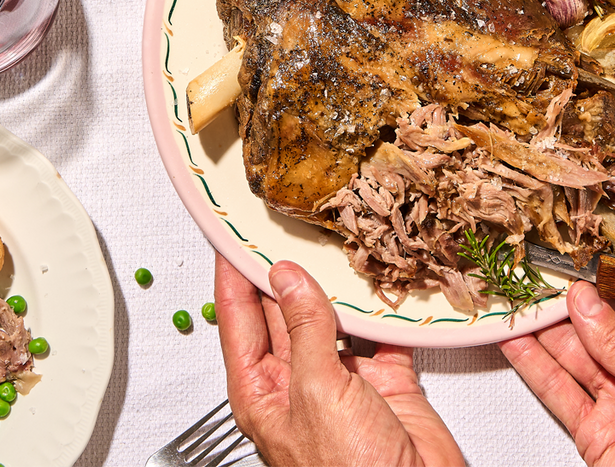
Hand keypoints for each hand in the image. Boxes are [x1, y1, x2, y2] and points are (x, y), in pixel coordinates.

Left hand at [215, 253, 465, 466]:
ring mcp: (344, 380)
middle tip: (286, 220)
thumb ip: (305, 330)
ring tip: (335, 239)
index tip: (228, 231)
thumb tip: (288, 277)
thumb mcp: (316, 393)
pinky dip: (385, 306)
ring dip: (338, 282)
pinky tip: (383, 280)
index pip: (238, 317)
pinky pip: (382, 330)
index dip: (232, 272)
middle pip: (285, 308)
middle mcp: (300, 381)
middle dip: (285, 266)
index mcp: (264, 390)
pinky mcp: (386, 380)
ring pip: (335, 314)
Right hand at [499, 246, 614, 466]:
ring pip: (579, 355)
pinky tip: (518, 345)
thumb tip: (588, 304)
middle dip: (574, 297)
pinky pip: (563, 394)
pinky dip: (536, 368)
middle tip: (541, 270)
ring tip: (520, 298)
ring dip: (547, 328)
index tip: (594, 241)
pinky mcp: (602, 435)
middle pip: (607, 322)